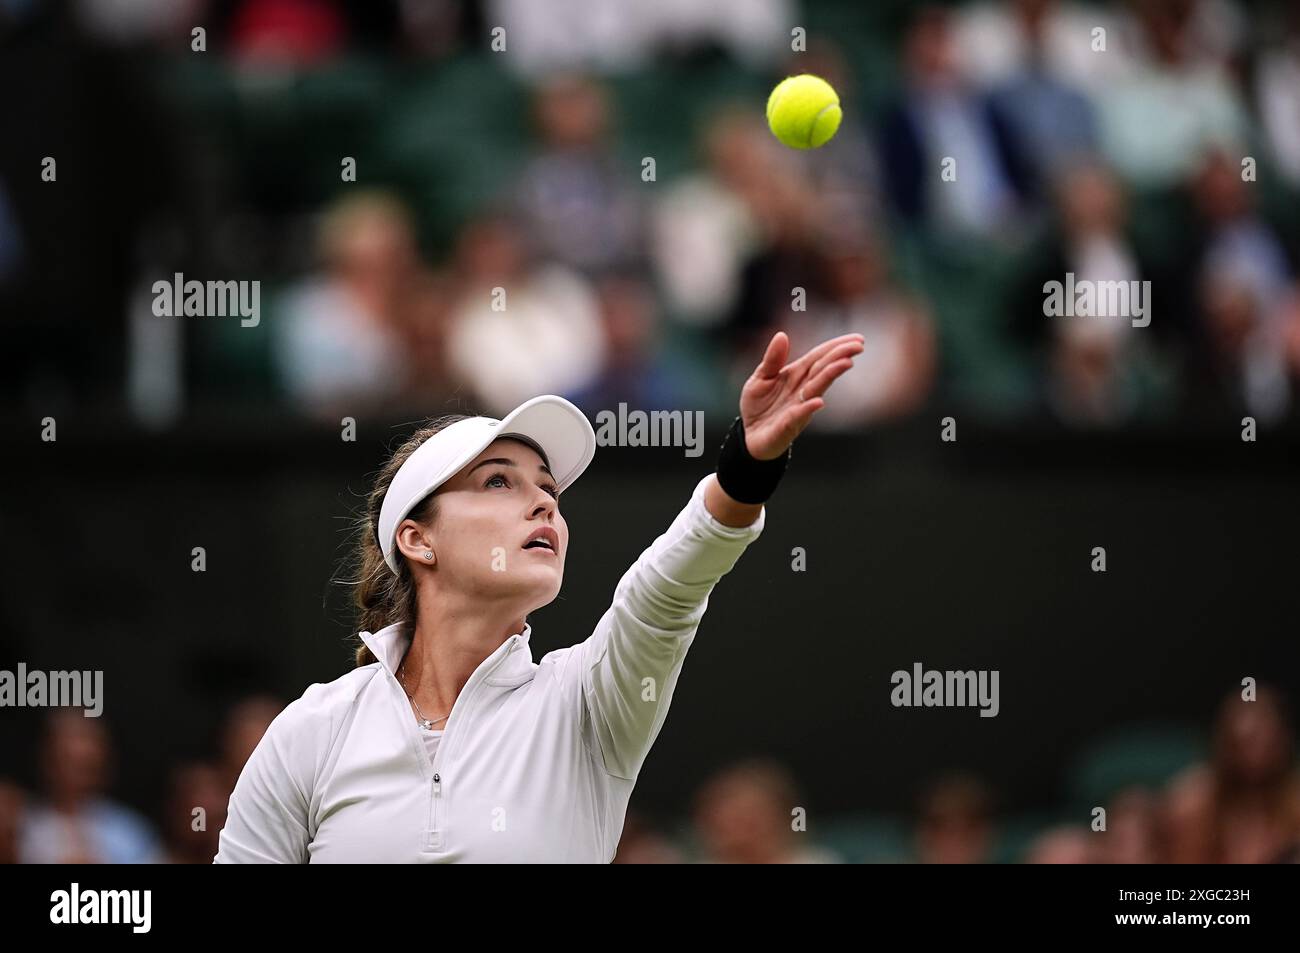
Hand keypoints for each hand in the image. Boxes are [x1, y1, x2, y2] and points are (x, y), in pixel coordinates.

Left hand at [739, 330, 864, 459]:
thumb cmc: (758, 405)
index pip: (819, 358)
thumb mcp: (761, 377)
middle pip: (822, 370)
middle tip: (858, 346)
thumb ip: (772, 359)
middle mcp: (802, 391)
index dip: (836, 347)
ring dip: (830, 376)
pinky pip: (798, 416)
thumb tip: (782, 335)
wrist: (748, 435)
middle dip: (840, 357)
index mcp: (796, 376)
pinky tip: (819, 402)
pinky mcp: (787, 426)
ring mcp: (798, 408)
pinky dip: (808, 408)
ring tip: (846, 362)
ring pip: (816, 389)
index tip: (857, 339)